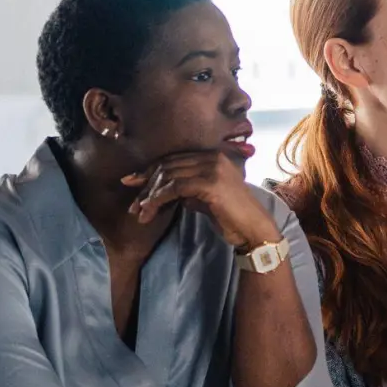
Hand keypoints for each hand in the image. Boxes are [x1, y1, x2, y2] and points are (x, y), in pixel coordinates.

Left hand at [121, 151, 277, 247]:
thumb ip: (187, 189)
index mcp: (213, 157)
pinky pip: (174, 188)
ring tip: (139, 212)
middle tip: (132, 205)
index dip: (150, 170)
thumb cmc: (232, 216)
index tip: (132, 182)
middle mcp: (213, 158)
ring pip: (169, 176)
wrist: (254, 229)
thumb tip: (162, 190)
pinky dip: (158, 199)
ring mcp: (213, 168)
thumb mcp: (205, 198)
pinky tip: (150, 210)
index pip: (174, 159)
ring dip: (149, 196)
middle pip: (168, 166)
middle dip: (146, 185)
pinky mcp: (210, 183)